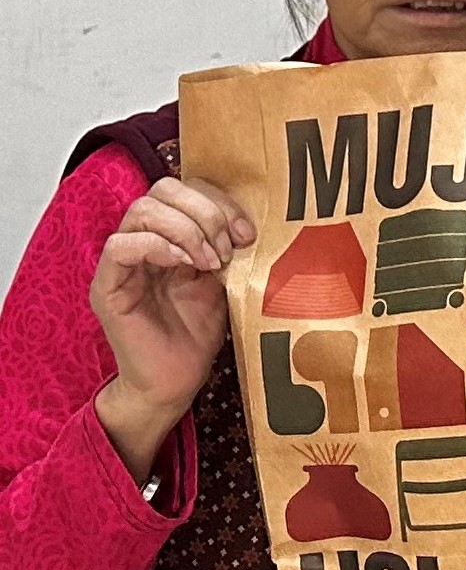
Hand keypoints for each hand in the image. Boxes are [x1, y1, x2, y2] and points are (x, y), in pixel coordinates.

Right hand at [92, 177, 250, 479]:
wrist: (175, 381)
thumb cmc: (198, 333)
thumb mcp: (225, 279)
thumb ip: (229, 246)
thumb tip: (254, 220)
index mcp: (171, 235)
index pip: (186, 188)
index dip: (219, 200)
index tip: (247, 232)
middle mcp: (143, 241)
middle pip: (162, 189)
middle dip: (204, 211)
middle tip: (228, 247)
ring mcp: (122, 263)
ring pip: (141, 210)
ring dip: (185, 229)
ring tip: (209, 261)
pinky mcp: (107, 287)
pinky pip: (120, 246)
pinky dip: (157, 246)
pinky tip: (184, 265)